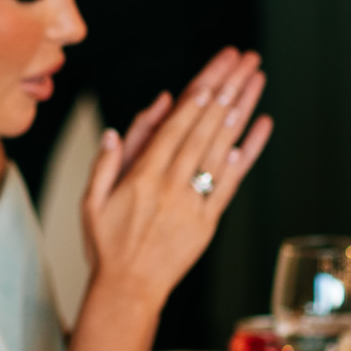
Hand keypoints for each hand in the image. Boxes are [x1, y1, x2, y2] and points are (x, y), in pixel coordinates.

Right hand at [81, 47, 272, 306]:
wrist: (128, 290)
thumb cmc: (106, 245)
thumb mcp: (91, 201)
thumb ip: (106, 162)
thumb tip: (118, 130)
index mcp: (141, 179)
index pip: (174, 130)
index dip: (196, 100)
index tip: (214, 74)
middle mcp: (172, 187)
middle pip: (204, 130)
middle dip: (226, 90)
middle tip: (243, 60)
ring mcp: (194, 204)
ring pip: (222, 148)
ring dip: (242, 111)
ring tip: (256, 80)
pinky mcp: (209, 221)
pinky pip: (232, 183)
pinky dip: (246, 155)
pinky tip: (260, 128)